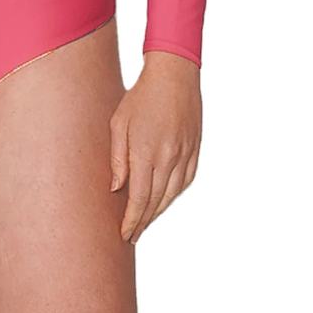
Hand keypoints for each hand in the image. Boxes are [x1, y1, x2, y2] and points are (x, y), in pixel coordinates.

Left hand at [108, 51, 201, 243]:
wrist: (174, 77)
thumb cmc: (140, 97)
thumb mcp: (119, 122)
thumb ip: (117, 157)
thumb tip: (117, 188)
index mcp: (146, 151)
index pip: (139, 198)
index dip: (132, 219)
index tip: (125, 234)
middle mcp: (168, 157)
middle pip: (155, 201)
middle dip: (143, 221)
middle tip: (132, 235)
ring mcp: (184, 155)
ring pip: (171, 195)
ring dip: (158, 212)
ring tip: (145, 222)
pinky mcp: (195, 150)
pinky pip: (185, 182)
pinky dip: (174, 195)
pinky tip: (164, 201)